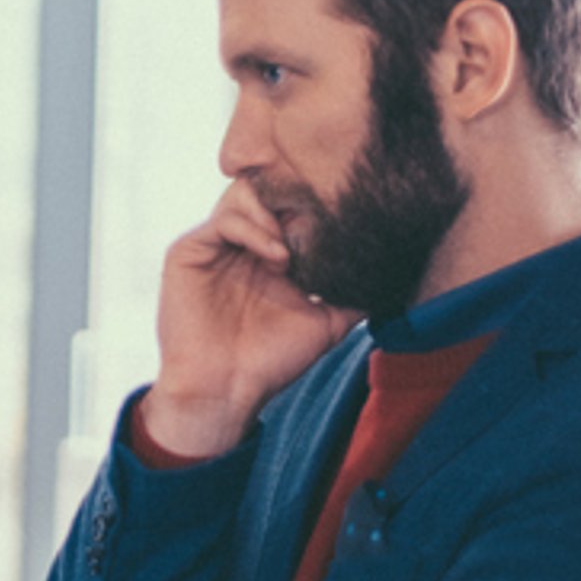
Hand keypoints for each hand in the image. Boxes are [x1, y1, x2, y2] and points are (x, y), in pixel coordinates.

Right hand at [141, 181, 354, 457]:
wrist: (225, 391)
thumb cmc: (270, 361)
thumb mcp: (327, 324)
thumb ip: (352, 296)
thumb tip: (391, 274)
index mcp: (270, 252)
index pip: (292, 205)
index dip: (317, 204)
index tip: (343, 217)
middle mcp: (242, 242)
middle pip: (267, 189)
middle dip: (295, 198)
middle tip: (321, 219)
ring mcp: (215, 244)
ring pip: (243, 194)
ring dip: (274, 212)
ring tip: (294, 249)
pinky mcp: (189, 251)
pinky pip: (224, 220)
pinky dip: (254, 229)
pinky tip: (276, 256)